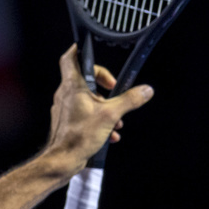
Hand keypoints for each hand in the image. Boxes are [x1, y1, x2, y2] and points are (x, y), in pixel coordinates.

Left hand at [43, 44, 153, 175]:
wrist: (63, 160)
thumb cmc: (79, 136)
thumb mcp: (111, 115)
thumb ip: (129, 100)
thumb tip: (145, 90)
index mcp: (72, 86)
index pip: (70, 58)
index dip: (80, 50)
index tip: (91, 49)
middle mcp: (65, 94)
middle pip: (84, 78)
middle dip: (102, 83)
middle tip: (113, 89)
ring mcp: (65, 108)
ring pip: (87, 98)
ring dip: (104, 105)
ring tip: (116, 118)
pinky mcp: (67, 121)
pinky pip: (84, 113)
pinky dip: (98, 118)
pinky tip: (110, 132)